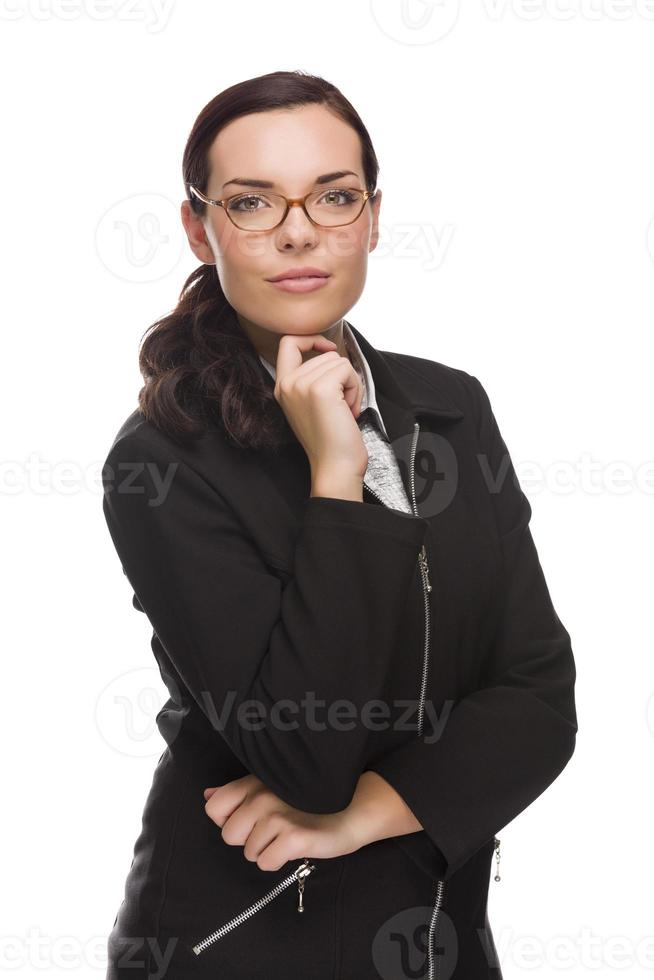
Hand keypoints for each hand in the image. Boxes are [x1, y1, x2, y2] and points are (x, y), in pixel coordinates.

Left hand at [202, 774, 363, 871]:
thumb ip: (238, 792)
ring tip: (287, 835)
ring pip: (248, 852)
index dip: (229, 820)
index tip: (250, 819)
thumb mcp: (271, 788)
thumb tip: (207, 795)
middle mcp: (262, 795)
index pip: (214, 807)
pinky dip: (278, 861)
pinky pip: (266, 863)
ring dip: (267, 851)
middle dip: (249, 839)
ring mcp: (278, 816)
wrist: (351, 808)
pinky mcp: (293, 837)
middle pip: (229, 835)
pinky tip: (294, 847)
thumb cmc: (308, 800)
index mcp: (254, 782)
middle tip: (274, 829)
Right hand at [273, 333, 367, 479]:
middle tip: (341, 405)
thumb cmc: (330, 440)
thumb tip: (331, 353)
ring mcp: (302, 385)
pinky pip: (347, 369)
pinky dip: (355, 388)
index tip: (328, 350)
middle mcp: (287, 384)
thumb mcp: (311, 404)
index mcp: (281, 387)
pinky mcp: (321, 389)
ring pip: (338, 361)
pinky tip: (348, 410)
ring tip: (343, 410)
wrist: (334, 467)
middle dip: (341, 376)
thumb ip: (312, 378)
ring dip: (350, 384)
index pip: (288, 342)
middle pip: (324, 354)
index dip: (312, 339)